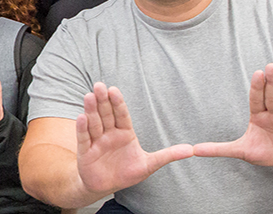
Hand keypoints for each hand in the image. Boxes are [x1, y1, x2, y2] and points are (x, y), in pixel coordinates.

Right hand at [75, 83, 192, 194]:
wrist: (105, 186)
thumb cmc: (126, 172)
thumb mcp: (149, 164)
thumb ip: (168, 155)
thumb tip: (190, 150)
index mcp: (124, 133)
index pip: (121, 115)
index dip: (118, 103)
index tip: (114, 90)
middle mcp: (109, 134)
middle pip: (106, 114)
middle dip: (102, 101)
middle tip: (99, 85)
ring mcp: (96, 141)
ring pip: (94, 123)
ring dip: (91, 110)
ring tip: (89, 96)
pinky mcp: (86, 152)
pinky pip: (83, 138)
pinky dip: (82, 128)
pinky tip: (81, 117)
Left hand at [193, 64, 272, 172]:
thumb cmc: (265, 152)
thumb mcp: (241, 151)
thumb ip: (219, 149)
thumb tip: (194, 150)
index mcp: (259, 115)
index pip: (257, 99)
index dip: (257, 87)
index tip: (257, 73)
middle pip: (272, 97)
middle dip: (271, 83)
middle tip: (271, 67)